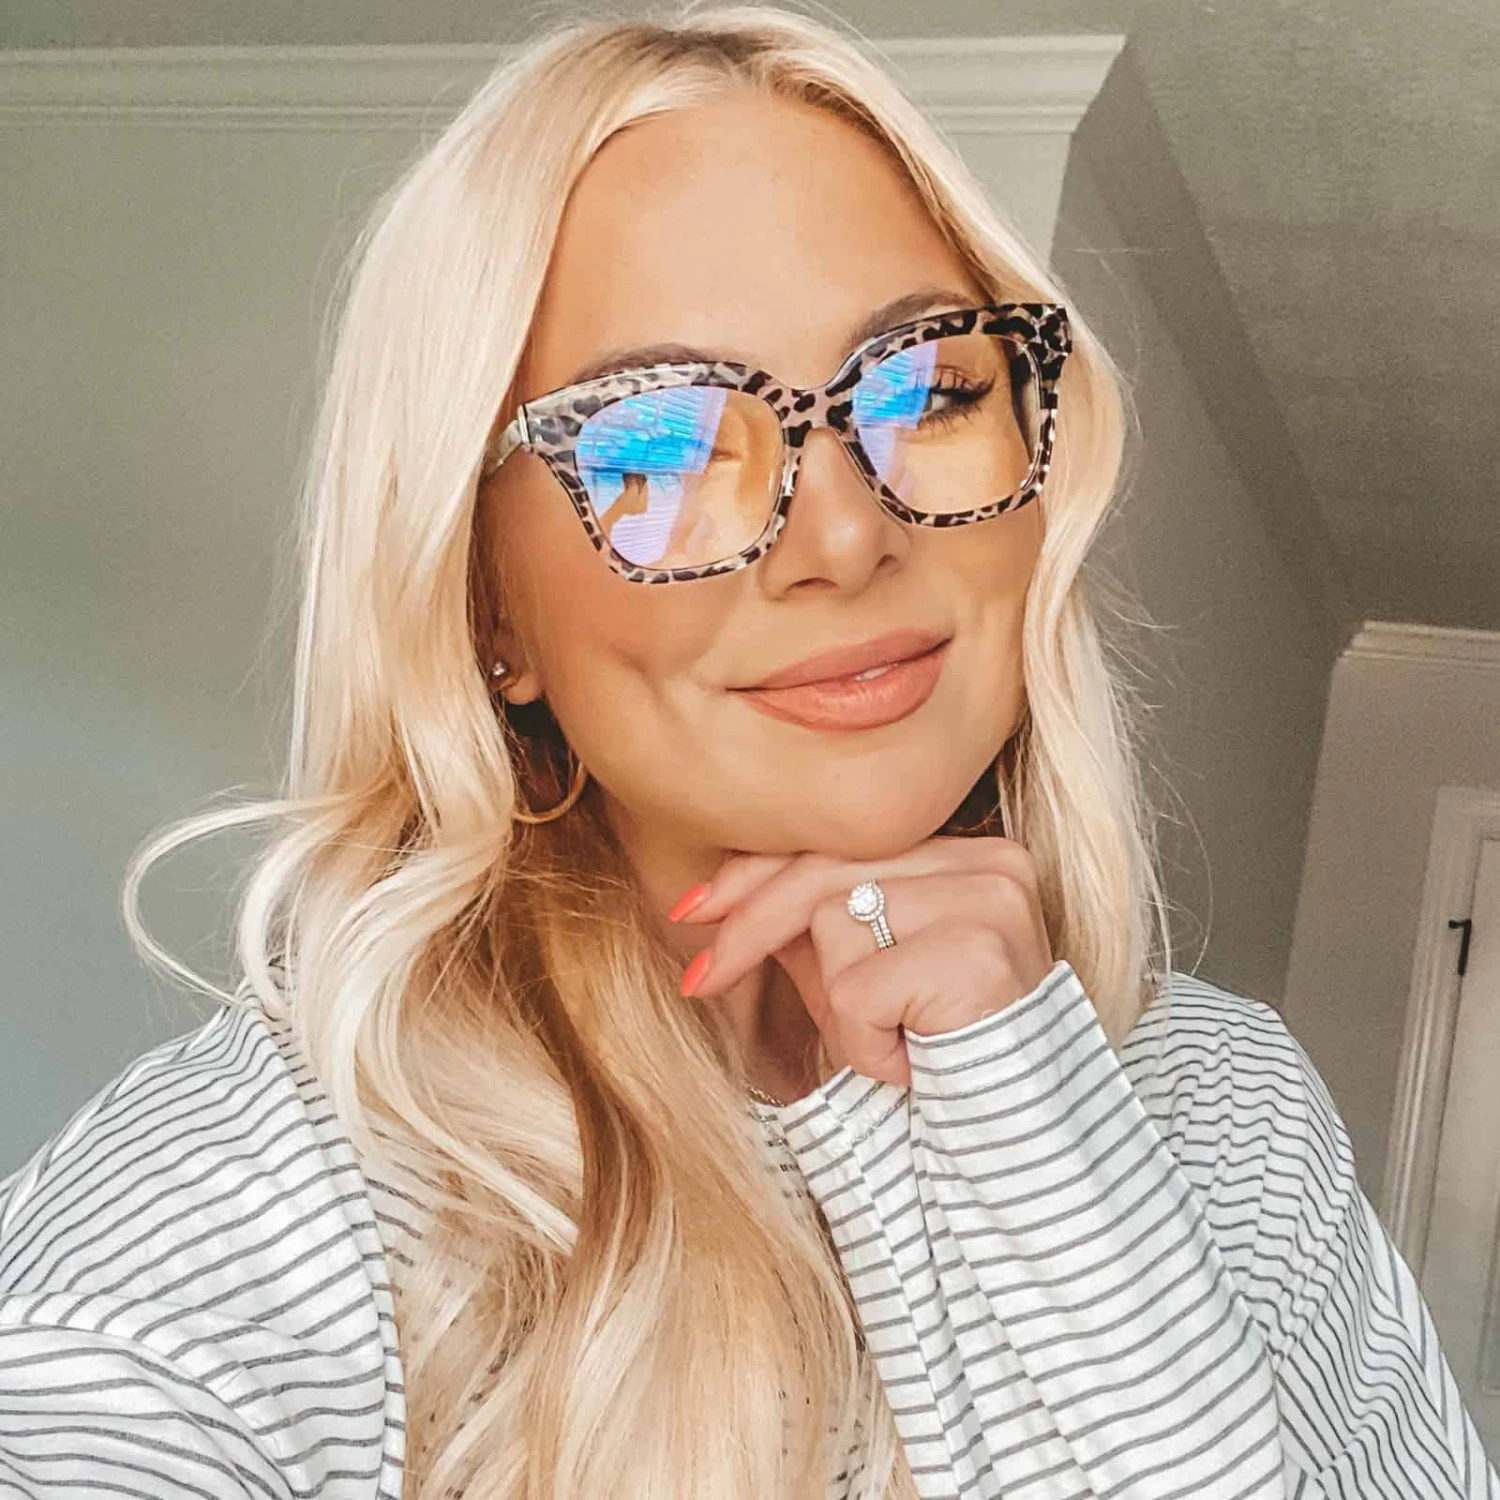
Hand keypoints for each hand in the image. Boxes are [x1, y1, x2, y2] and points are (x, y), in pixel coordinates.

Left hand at [671, 836, 1053, 1088]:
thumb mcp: (861, 977)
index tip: (692, 909)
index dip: (756, 875)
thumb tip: (714, 897)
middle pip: (826, 871)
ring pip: (835, 927)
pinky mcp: (978, 954)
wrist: (1020, 1141)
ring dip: (840, 1011)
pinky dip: (864, 1044)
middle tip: (698, 979)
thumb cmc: (939, 1058)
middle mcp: (990, 862)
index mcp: (970, 853)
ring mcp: (991, 902)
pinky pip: (859, 991)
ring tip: (895, 1047)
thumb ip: (807, 925)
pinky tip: (913, 1066)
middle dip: (747, 927)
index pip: (841, 843)